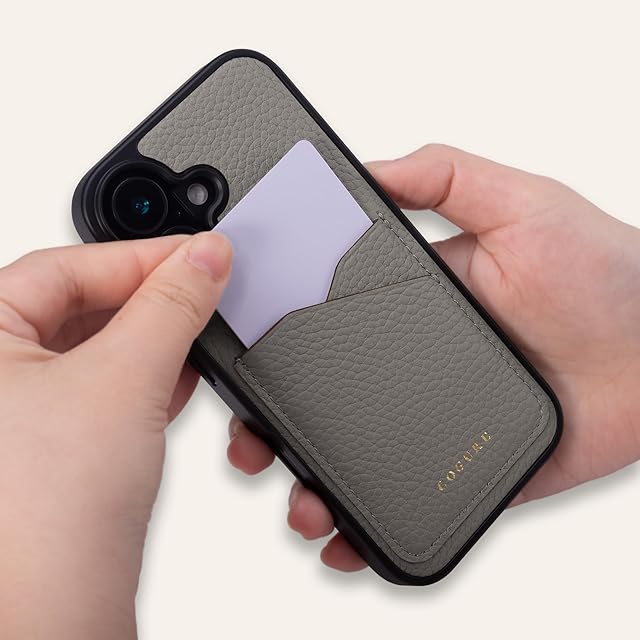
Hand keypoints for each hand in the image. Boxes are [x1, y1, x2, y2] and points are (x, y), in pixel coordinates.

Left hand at [0, 233, 230, 637]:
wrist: (54, 621)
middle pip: (81, 304)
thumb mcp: (124, 378)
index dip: (141, 255)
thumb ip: (172, 306)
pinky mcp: (54, 448)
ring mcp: (20, 414)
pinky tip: (179, 376)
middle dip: (151, 297)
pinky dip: (146, 377)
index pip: (66, 266)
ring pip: (97, 348)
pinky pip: (104, 389)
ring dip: (153, 338)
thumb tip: (205, 257)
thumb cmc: (42, 520)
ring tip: (198, 330)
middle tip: (204, 286)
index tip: (199, 252)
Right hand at [227, 144, 639, 571]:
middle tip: (252, 445)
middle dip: (279, 425)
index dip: (277, 343)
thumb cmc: (603, 273)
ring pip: (357, 455)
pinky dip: (372, 525)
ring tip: (301, 503)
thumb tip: (366, 168)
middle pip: (328, 398)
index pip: (325, 322)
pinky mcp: (469, 467)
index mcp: (411, 303)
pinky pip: (411, 499)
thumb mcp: (518, 203)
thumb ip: (443, 176)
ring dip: (315, 481)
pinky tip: (347, 537)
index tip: (238, 362)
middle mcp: (412, 361)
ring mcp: (435, 418)